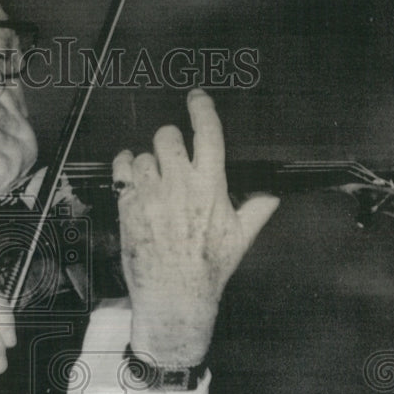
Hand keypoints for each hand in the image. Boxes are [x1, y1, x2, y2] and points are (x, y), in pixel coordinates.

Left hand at [112, 89, 278, 367]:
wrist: (174, 296)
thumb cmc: (208, 269)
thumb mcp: (241, 238)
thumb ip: (257, 209)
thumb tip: (272, 196)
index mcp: (210, 187)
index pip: (207, 134)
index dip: (201, 109)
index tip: (196, 98)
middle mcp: (179, 185)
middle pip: (167, 136)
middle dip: (170, 141)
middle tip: (173, 155)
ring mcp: (150, 195)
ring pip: (143, 155)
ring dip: (148, 162)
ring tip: (156, 181)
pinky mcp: (127, 207)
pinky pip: (121, 170)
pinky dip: (125, 167)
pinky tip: (132, 175)